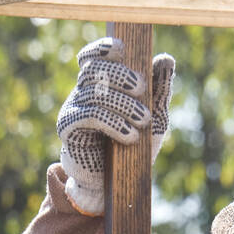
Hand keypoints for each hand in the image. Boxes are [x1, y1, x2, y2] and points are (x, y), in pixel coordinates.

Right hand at [56, 36, 175, 214]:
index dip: (103, 48)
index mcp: (100, 83)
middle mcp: (82, 91)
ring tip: (143, 120)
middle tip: (141, 89)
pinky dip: (113, 123)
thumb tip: (166, 59)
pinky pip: (89, 115)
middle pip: (95, 69)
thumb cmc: (132, 148)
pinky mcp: (68, 128)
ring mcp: (73, 108)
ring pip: (94, 92)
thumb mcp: (153, 117)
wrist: (114, 185)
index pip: (93, 56)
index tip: (122, 50)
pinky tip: (129, 137)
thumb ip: (159, 90)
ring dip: (123, 104)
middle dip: (121, 75)